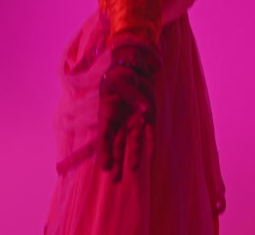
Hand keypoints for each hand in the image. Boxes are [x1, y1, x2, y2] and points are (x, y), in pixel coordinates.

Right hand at [97, 58, 156, 183]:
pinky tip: (152, 156)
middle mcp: (120, 123)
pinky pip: (150, 133)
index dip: (103, 151)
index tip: (104, 166)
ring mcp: (134, 122)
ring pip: (133, 142)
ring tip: (133, 170)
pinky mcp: (148, 119)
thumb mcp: (121, 82)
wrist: (132, 74)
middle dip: (116, 161)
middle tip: (115, 180)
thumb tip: (144, 111)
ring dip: (133, 156)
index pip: (104, 136)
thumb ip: (131, 96)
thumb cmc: (120, 78)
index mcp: (108, 116)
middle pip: (117, 145)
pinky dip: (151, 143)